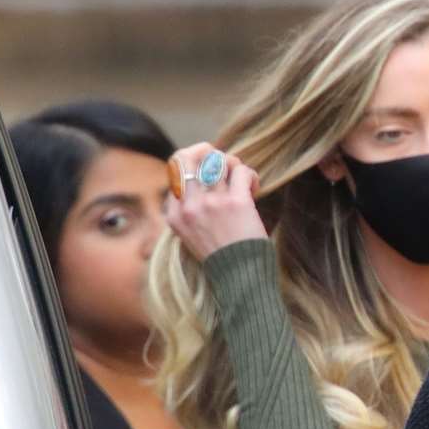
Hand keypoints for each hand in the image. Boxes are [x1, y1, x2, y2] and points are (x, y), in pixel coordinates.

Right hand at [163, 142, 266, 260]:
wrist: (240, 277)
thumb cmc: (221, 256)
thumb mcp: (190, 236)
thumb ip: (189, 211)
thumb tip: (200, 179)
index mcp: (174, 214)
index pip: (174, 169)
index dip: (194, 162)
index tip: (210, 173)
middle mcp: (189, 206)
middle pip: (190, 156)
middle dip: (210, 151)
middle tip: (224, 163)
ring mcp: (211, 203)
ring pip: (220, 161)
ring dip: (234, 164)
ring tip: (242, 179)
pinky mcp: (236, 203)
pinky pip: (241, 171)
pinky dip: (250, 174)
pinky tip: (254, 187)